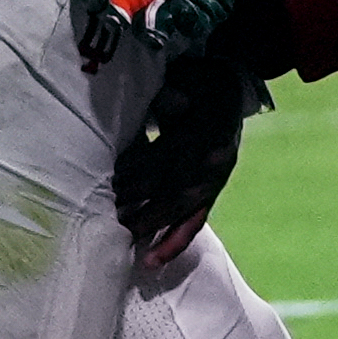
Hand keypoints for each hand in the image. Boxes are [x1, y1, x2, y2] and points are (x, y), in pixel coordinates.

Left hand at [115, 52, 269, 265]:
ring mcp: (216, 178)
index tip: (112, 181)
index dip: (141, 170)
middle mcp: (214, 159)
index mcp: (206, 129)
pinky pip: (196, 221)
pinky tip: (153, 260)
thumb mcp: (185, 78)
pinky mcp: (213, 191)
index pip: (171, 156)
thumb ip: (173, 92)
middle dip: (141, 203)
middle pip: (175, 188)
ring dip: (152, 225)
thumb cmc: (195, 81)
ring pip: (183, 209)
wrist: (227, 85)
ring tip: (124, 239)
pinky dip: (174, 242)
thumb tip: (167, 100)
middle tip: (110, 217)